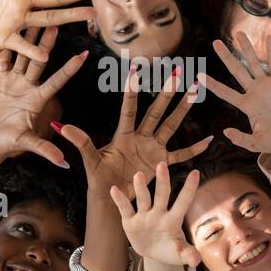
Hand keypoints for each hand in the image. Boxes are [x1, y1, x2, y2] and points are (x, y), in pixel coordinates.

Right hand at [0, 28, 86, 167]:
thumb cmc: (9, 143)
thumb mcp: (26, 144)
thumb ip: (44, 150)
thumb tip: (64, 163)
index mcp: (38, 99)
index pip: (57, 80)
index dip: (69, 68)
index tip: (83, 55)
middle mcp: (28, 86)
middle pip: (40, 60)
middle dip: (47, 42)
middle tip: (56, 21)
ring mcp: (14, 80)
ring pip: (23, 54)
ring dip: (27, 37)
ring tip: (32, 16)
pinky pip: (2, 58)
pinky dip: (4, 44)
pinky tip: (7, 27)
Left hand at [58, 67, 211, 196]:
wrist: (112, 199)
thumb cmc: (99, 179)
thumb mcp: (90, 161)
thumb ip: (81, 142)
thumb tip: (62, 127)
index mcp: (123, 135)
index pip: (129, 110)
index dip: (132, 92)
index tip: (135, 71)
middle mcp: (141, 137)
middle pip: (156, 111)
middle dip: (167, 93)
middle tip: (177, 72)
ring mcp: (153, 149)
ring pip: (171, 125)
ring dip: (183, 109)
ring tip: (195, 90)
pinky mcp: (162, 163)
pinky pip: (181, 155)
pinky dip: (195, 149)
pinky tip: (209, 139)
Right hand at [110, 162, 201, 266]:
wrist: (154, 254)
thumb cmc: (170, 250)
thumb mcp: (179, 254)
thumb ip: (188, 255)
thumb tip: (196, 261)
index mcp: (173, 220)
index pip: (183, 202)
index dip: (189, 189)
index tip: (196, 172)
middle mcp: (159, 213)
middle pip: (162, 195)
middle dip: (162, 181)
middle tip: (162, 164)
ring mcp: (144, 216)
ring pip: (143, 199)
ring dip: (141, 188)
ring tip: (138, 175)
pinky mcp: (130, 221)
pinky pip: (125, 209)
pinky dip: (120, 200)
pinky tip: (114, 189)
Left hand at [199, 33, 270, 155]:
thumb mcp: (257, 144)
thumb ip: (242, 139)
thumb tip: (225, 133)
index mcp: (246, 105)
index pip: (226, 93)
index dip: (213, 84)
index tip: (199, 75)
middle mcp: (253, 92)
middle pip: (236, 71)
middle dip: (226, 57)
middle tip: (215, 43)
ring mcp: (266, 86)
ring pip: (254, 63)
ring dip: (247, 48)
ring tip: (239, 33)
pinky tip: (270, 38)